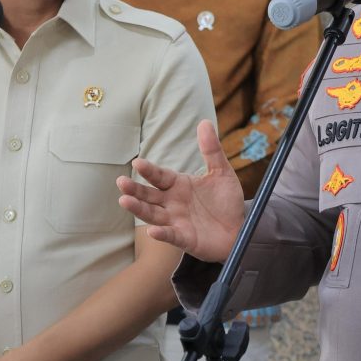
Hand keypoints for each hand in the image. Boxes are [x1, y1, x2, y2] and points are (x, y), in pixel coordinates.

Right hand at [117, 120, 244, 261]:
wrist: (239, 229)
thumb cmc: (227, 201)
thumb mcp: (221, 172)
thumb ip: (211, 150)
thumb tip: (204, 122)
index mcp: (179, 184)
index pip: (160, 176)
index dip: (149, 170)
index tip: (137, 162)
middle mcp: (172, 202)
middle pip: (149, 195)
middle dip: (135, 189)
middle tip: (121, 182)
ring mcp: (176, 221)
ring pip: (152, 214)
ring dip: (139, 208)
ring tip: (124, 201)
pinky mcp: (184, 238)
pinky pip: (170, 235)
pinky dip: (161, 233)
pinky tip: (152, 230)